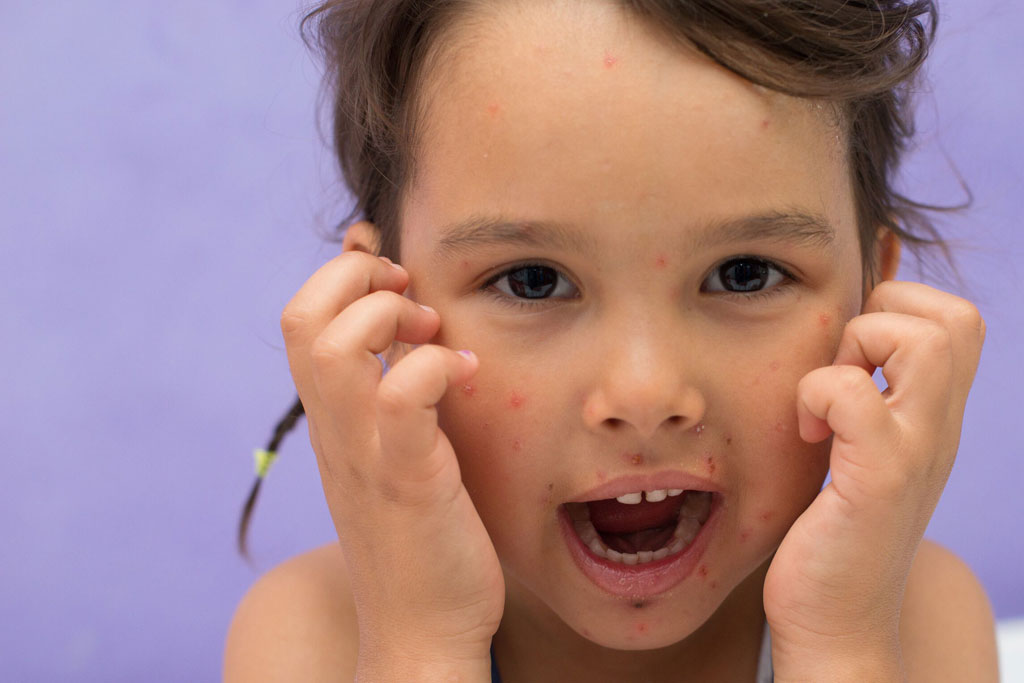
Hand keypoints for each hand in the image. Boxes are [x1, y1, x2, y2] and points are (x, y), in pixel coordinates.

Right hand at [281, 243, 503, 678]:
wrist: (420, 632)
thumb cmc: (419, 538)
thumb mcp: (392, 454)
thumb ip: (388, 395)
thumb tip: (409, 335)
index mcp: (330, 420)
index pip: (299, 318)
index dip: (340, 275)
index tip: (394, 276)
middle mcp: (334, 430)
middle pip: (301, 316)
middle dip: (356, 279)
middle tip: (411, 297)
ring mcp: (364, 454)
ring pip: (336, 348)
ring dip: (388, 314)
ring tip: (432, 331)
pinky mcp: (407, 480)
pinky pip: (403, 397)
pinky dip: (436, 365)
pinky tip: (468, 373)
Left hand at [763, 281, 984, 679]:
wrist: (835, 626)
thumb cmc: (831, 537)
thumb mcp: (858, 454)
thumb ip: (862, 401)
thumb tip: (834, 345)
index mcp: (933, 419)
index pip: (957, 320)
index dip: (897, 312)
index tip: (848, 361)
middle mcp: (938, 431)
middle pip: (956, 317)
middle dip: (883, 316)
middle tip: (840, 369)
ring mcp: (916, 453)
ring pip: (926, 341)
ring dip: (855, 349)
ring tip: (824, 403)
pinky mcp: (879, 481)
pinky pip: (856, 395)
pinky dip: (817, 395)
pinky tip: (807, 435)